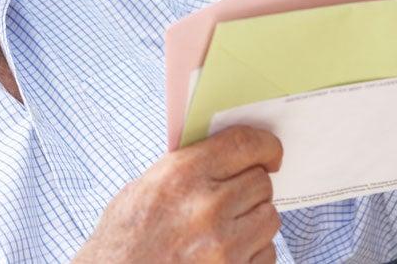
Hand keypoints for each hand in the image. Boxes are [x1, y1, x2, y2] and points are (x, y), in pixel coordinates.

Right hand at [74, 126, 283, 262]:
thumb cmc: (125, 238)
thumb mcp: (145, 187)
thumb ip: (189, 167)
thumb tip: (228, 154)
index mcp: (183, 175)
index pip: (245, 144)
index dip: (266, 145)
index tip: (270, 154)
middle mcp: (207, 207)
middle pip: (261, 183)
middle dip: (251, 189)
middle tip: (234, 198)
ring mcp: (224, 246)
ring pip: (269, 218)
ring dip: (254, 222)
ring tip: (226, 230)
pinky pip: (266, 253)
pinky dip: (252, 253)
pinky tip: (225, 254)